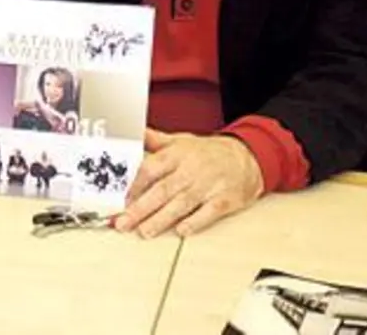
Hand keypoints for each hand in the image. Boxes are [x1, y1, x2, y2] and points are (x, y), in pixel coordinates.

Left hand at [113, 129, 263, 238]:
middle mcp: (191, 169)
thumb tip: (131, 134)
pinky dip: (195, 222)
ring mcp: (208, 185)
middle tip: (124, 222)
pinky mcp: (225, 199)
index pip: (150, 169)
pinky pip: (209, 212)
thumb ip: (154, 141)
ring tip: (145, 231)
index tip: (119, 199)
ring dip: (161, 219)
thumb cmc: (208, 152)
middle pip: (162, 190)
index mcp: (177, 154)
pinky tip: (181, 231)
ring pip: (181, 204)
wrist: (247, 157)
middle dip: (140, 208)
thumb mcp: (180, 141)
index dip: (133, 185)